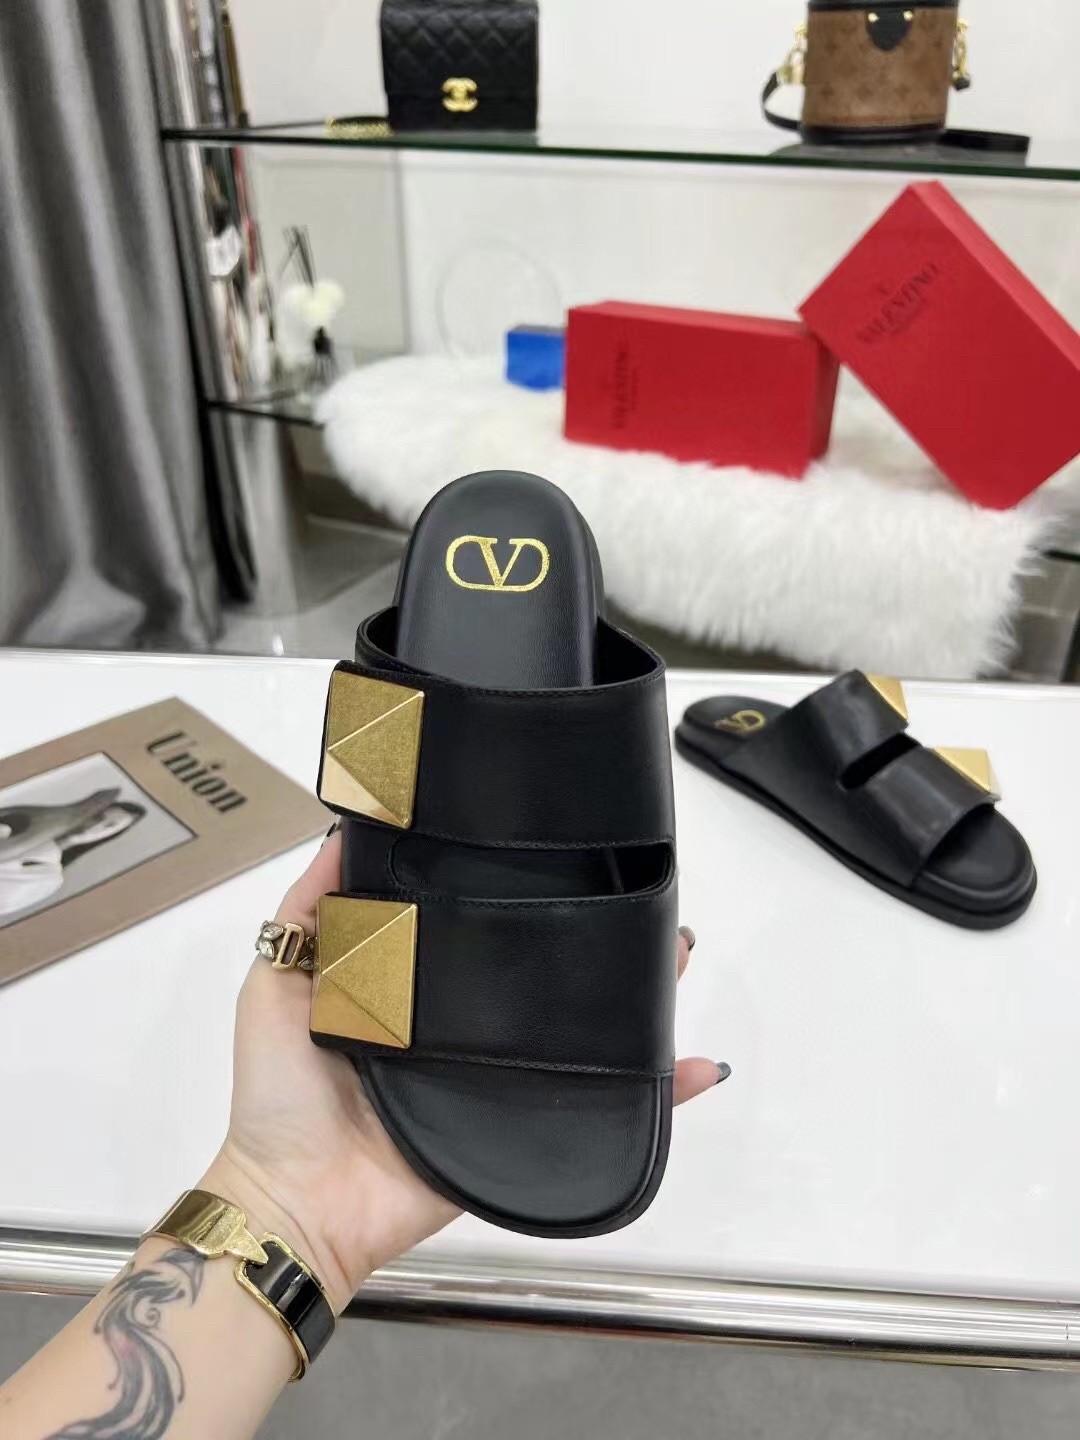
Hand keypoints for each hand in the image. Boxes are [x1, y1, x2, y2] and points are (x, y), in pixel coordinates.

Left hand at [202, 831, 724, 1312]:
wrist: (300, 1202)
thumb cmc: (280, 1092)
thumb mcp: (273, 982)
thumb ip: (307, 912)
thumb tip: (346, 827)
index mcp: (410, 988)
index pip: (473, 927)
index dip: (513, 891)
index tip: (552, 845)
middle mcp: (459, 1026)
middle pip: (536, 974)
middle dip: (589, 936)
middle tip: (637, 894)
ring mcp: (492, 1076)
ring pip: (575, 1030)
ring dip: (632, 997)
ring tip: (677, 951)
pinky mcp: (515, 1127)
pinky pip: (594, 1108)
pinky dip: (652, 1095)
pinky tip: (692, 1065)